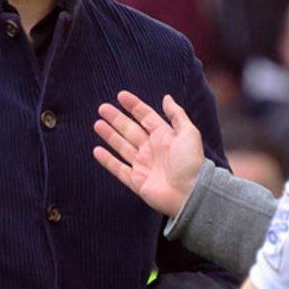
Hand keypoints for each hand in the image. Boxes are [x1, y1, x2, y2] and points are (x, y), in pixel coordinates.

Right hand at [92, 91, 203, 217]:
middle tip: (102, 108)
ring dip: (109, 135)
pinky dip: (107, 160)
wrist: (190, 193)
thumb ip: (177, 115)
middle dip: (116, 119)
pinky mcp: (136, 181)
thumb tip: (166, 97)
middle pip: (130, 130)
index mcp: (164, 136)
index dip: (134, 106)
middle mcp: (151, 149)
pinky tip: (97, 150)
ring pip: (122, 146)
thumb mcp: (189, 133)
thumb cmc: (191, 163)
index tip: (121, 96)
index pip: (146, 117)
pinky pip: (118, 169)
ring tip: (97, 124)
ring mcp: (142, 165)